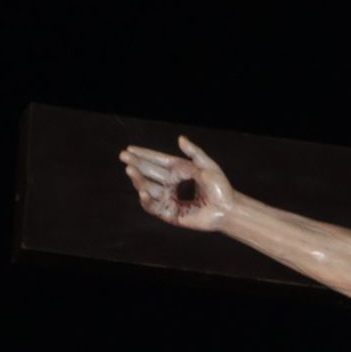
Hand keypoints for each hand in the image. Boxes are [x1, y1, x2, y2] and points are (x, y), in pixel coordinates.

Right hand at [119, 136, 234, 231]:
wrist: (227, 209)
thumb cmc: (221, 187)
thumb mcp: (208, 166)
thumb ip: (194, 153)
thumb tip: (181, 138)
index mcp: (178, 170)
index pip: (157, 161)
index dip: (144, 154)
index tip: (129, 148)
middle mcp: (171, 184)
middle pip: (149, 172)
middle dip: (136, 164)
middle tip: (123, 156)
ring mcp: (168, 198)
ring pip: (147, 188)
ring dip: (138, 179)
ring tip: (130, 170)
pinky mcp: (168, 213)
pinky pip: (153, 206)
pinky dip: (146, 199)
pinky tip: (141, 191)